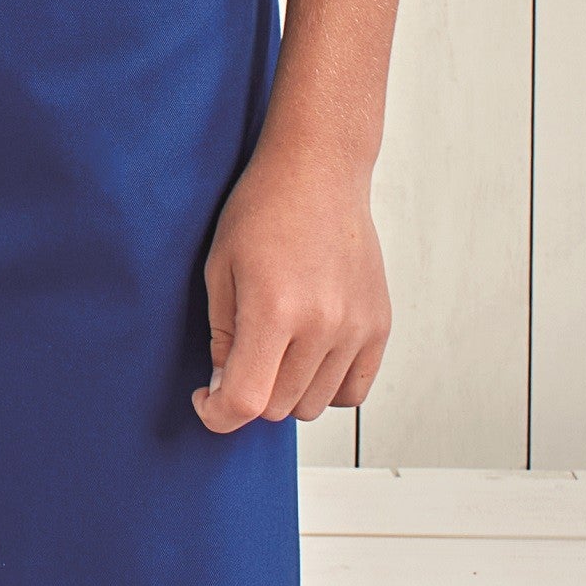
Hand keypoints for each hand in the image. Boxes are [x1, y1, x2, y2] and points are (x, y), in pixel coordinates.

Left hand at [192, 133, 389, 431]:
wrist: (319, 171)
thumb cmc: (263, 208)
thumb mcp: (220, 268)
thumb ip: (222, 337)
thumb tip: (226, 388)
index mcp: (274, 309)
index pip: (246, 402)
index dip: (217, 414)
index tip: (206, 399)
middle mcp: (322, 324)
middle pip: (278, 408)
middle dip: (249, 392)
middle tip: (239, 356)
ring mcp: (356, 327)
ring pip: (315, 405)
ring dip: (287, 390)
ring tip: (277, 346)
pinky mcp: (379, 325)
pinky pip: (354, 391)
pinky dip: (328, 385)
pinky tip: (310, 354)